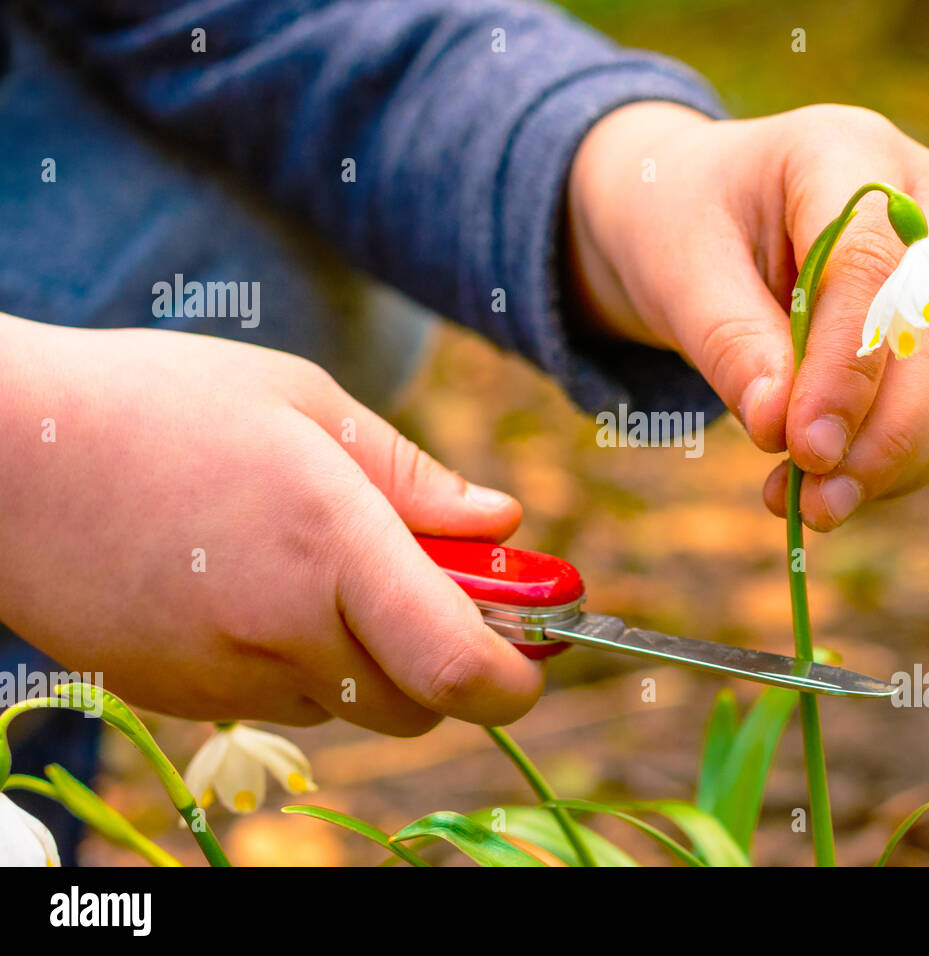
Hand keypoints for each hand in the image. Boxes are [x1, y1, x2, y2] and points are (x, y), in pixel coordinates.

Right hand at [0, 315, 540, 733]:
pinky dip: (302, 664)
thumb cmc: (158, 403)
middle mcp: (282, 631)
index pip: (459, 666)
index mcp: (331, 547)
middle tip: (439, 588)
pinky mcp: (177, 697)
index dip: (518, 677)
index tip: (540, 652)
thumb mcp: (305, 403)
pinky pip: (278, 703)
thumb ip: (415, 476)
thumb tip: (503, 521)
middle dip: (453, 664)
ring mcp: (222, 677)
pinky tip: (257, 588)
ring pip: (349, 706)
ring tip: (323, 565)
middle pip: (418, 706)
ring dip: (373, 658)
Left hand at [567, 102, 928, 529]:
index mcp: (847, 150)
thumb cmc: (681, 225)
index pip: (875, 265)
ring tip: (812, 508)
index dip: (848, 367)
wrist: (697, 213)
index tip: (807, 450)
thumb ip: (731, 343)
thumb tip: (783, 432)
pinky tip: (839, 488)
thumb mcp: (679, 271)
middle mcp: (922, 197)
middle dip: (886, 431)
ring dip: (898, 459)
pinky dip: (906, 459)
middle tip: (818, 504)